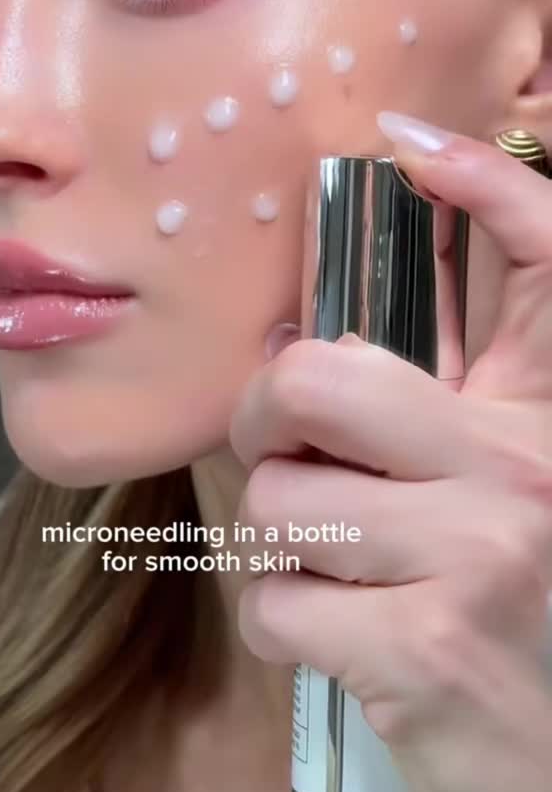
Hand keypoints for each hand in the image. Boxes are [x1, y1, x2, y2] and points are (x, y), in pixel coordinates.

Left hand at [229, 114, 551, 791]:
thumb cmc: (514, 612)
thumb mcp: (498, 489)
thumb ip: (427, 413)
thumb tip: (303, 348)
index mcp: (542, 416)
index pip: (546, 261)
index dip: (486, 185)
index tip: (411, 144)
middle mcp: (523, 466)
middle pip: (320, 381)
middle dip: (267, 414)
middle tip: (284, 445)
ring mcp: (477, 553)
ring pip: (281, 500)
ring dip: (286, 543)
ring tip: (345, 569)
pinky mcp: (425, 647)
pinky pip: (275, 602)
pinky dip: (286, 623)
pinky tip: (345, 636)